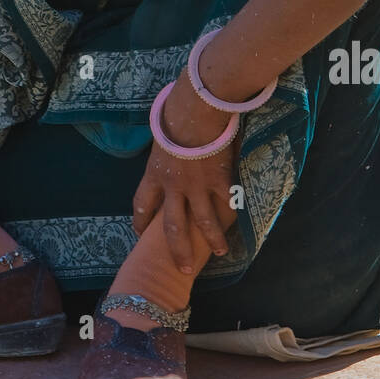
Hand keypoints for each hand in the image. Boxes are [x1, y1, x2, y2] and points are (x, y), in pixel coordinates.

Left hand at [132, 72, 241, 273]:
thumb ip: (164, 150)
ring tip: (221, 251)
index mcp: (154, 174)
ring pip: (204, 222)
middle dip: (177, 250)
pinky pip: (228, 202)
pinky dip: (233, 212)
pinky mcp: (220, 181)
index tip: (140, 234)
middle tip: (184, 269)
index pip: (142, 204)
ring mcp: (198, 186)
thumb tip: (166, 149)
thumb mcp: (161, 135)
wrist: (197, 110)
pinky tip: (239, 222)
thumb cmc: (176, 114)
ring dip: (213, 240)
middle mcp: (174, 187)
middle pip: (172, 227)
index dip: (140, 221)